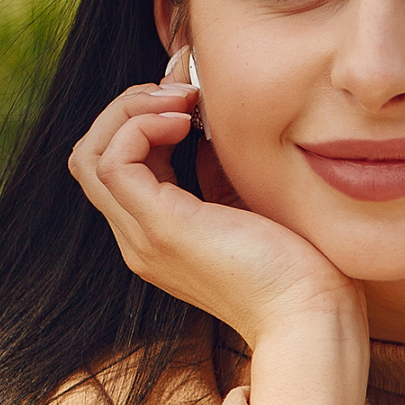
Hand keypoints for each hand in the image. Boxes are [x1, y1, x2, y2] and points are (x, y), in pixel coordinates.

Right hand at [69, 76, 369, 404]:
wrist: (313, 315)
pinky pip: (114, 162)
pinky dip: (140, 126)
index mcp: (160, 236)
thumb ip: (220, 171)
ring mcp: (144, 237)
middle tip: (181, 89)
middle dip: (130, 108)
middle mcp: (140, 239)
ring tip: (182, 99)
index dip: (144, 119)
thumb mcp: (251, 206)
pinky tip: (185, 120)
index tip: (190, 96)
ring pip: (91, 155)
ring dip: (130, 111)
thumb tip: (206, 119)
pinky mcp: (162, 229)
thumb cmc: (301, 267)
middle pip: (92, 156)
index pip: (119, 165)